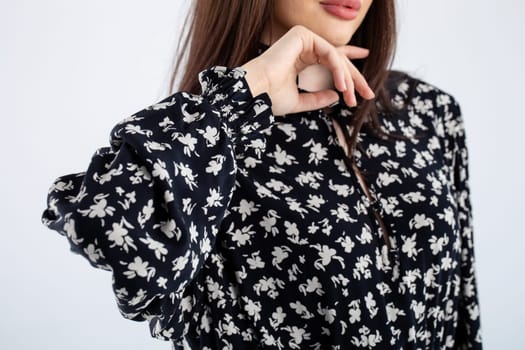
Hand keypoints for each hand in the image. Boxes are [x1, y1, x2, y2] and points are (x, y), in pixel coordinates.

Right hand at [241, 25, 374, 115]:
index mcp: (300, 60)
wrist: (255, 93)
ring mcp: (302, 39)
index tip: (364, 83)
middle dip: (354, 78)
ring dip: (347, 77)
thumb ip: (317, 99)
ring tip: (351, 95)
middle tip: (368, 94)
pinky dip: (338, 68)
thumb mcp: (299, 102)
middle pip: (337, 59)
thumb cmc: (270, 99)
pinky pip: (329, 52)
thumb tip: (337, 96)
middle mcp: (302, 48)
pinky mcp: (302, 35)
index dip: (349, 68)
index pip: (330, 60)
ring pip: (336, 57)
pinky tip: (342, 84)